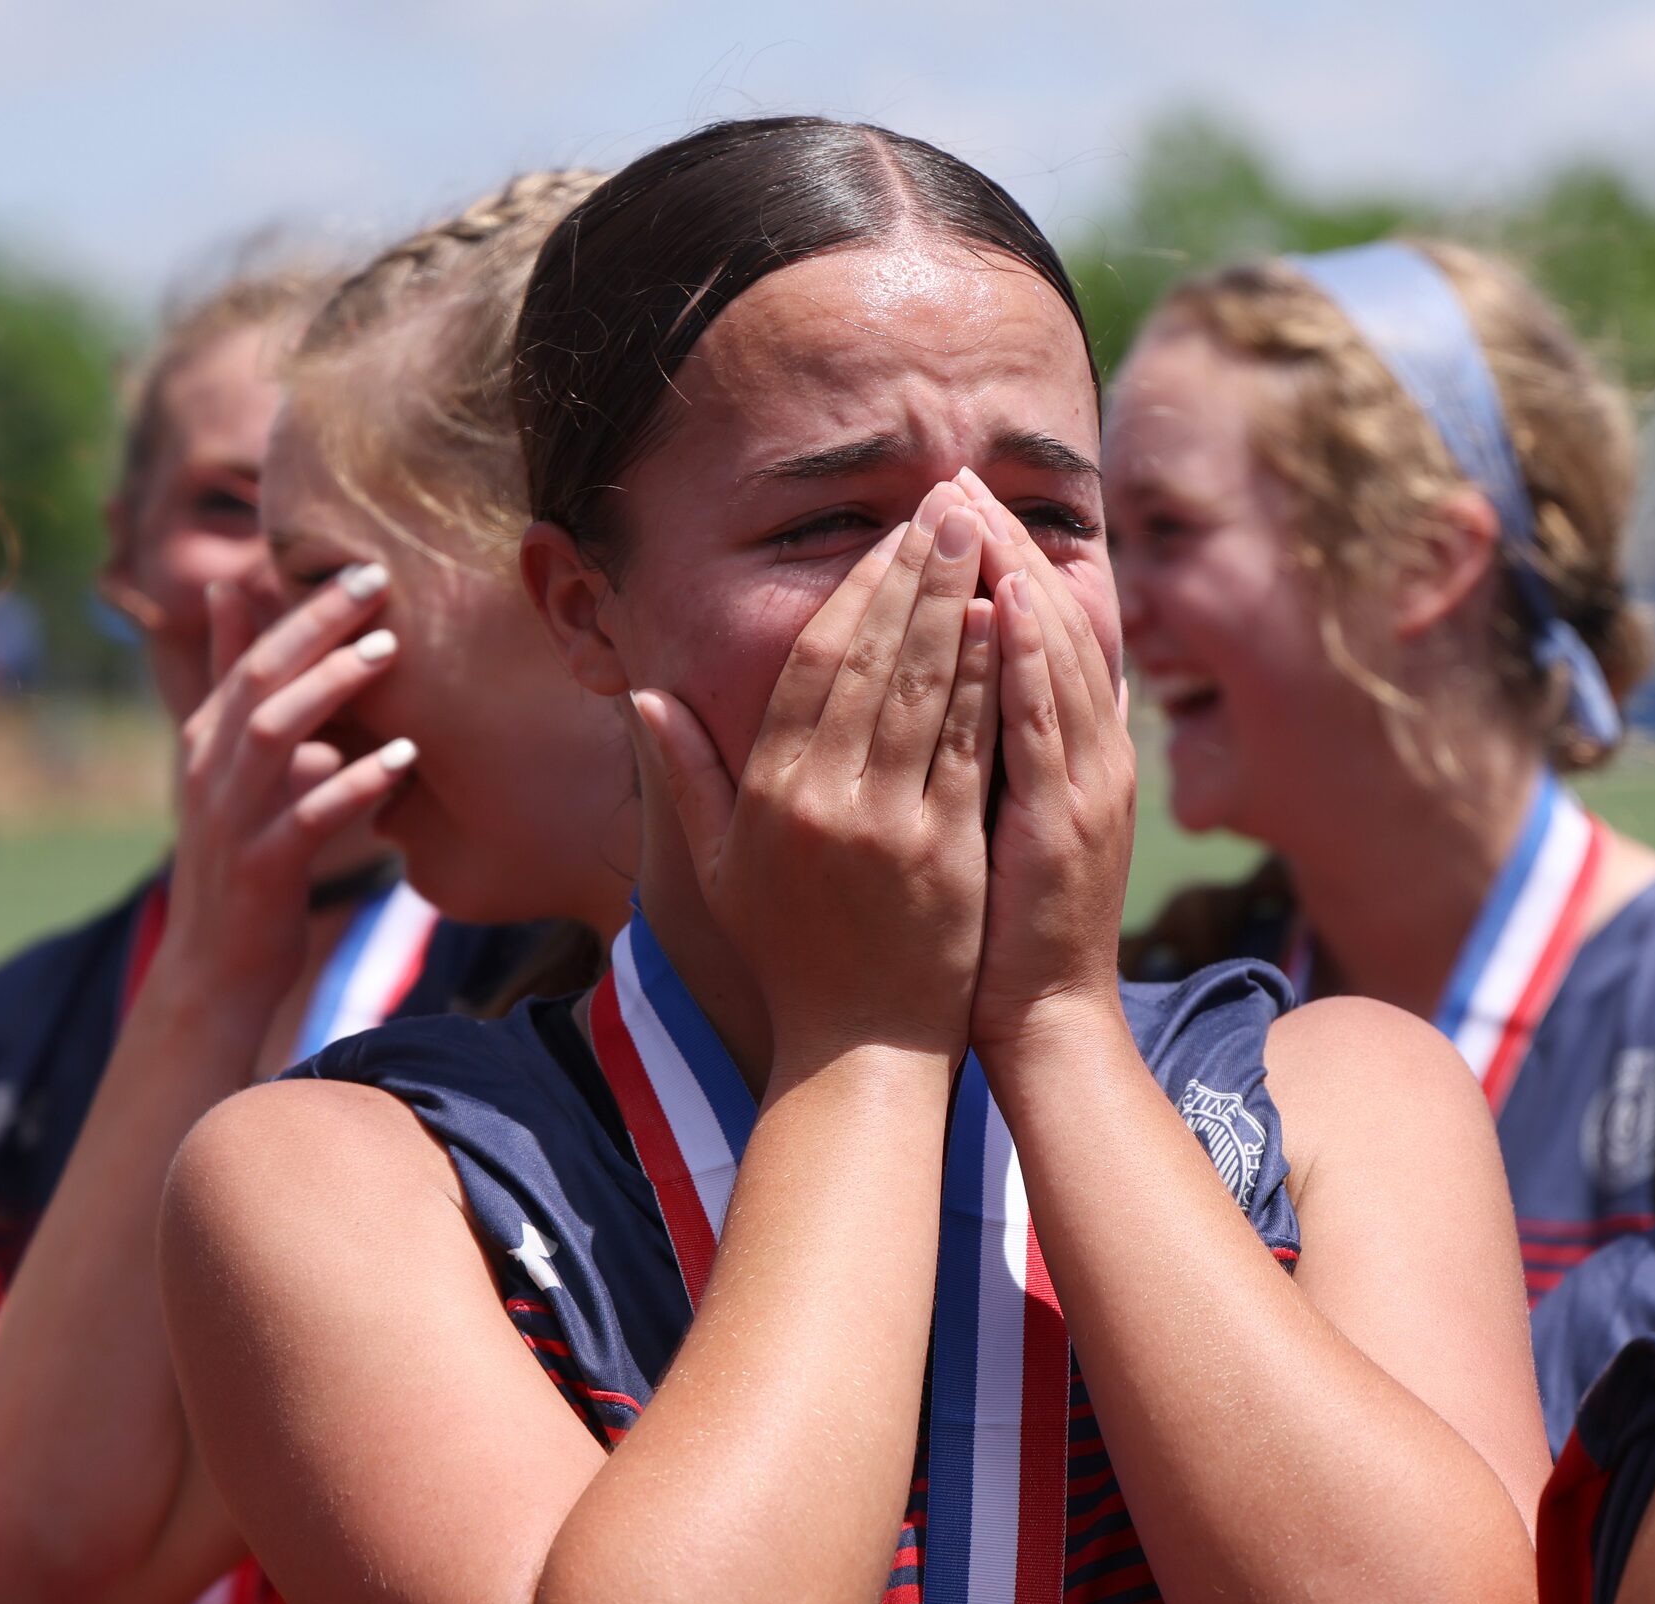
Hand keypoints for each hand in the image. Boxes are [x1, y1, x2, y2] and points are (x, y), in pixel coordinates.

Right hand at [154, 566, 410, 1027]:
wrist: (214, 972)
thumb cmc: (243, 865)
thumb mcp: (234, 776)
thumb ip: (238, 697)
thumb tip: (234, 607)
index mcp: (207, 741)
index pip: (250, 654)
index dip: (302, 609)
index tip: (361, 567)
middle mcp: (210, 770)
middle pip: (259, 676)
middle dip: (316, 624)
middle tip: (377, 581)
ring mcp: (230, 819)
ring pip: (274, 733)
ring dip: (330, 688)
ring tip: (388, 653)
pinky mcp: (259, 869)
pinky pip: (306, 817)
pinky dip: (353, 783)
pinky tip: (403, 759)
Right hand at [634, 480, 997, 1065]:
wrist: (860, 1046)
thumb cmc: (790, 954)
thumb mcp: (716, 868)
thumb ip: (686, 777)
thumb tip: (645, 695)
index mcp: (768, 797)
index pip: (808, 669)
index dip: (849, 596)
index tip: (884, 541)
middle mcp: (822, 803)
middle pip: (868, 663)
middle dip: (911, 577)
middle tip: (946, 507)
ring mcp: (887, 828)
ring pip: (922, 693)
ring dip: (955, 607)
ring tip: (981, 539)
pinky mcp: (946, 853)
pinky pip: (969, 748)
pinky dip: (988, 681)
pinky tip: (1009, 624)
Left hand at [950, 470, 1133, 1066]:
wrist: (1040, 1022)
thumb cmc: (994, 931)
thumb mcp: (982, 823)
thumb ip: (964, 752)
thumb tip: (918, 690)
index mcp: (1064, 752)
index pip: (1035, 631)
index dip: (996, 562)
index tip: (948, 505)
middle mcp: (1087, 753)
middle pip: (1053, 622)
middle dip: (1003, 545)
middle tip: (954, 476)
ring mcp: (1087, 784)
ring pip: (1058, 656)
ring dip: (1018, 576)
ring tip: (972, 510)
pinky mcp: (1070, 820)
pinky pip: (1051, 724)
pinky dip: (1035, 659)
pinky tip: (1008, 603)